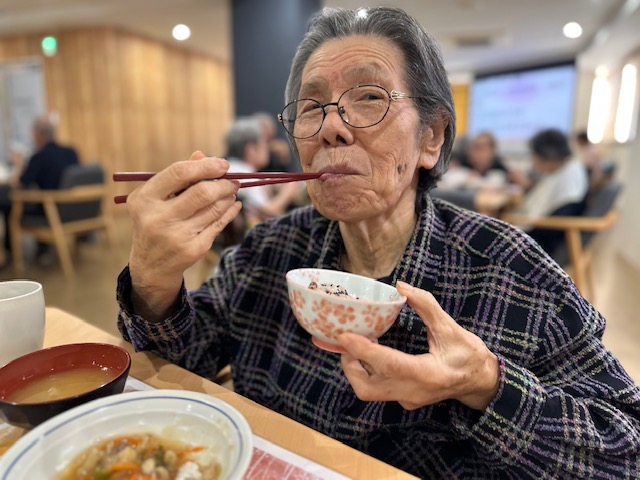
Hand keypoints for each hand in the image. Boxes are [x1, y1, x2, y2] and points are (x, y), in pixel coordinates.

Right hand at [127, 151, 241, 318]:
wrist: (150, 266)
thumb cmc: (154, 221)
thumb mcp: (156, 198)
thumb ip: (177, 176)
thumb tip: (203, 156)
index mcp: (145, 199)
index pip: (179, 173)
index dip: (205, 166)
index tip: (222, 164)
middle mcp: (159, 218)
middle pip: (202, 193)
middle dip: (223, 183)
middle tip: (232, 179)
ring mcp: (177, 236)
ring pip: (214, 209)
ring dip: (228, 197)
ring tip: (231, 191)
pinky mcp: (193, 249)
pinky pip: (218, 224)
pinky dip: (229, 212)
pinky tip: (233, 205)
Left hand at [338, 281, 499, 410]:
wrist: (481, 382)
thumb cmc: (469, 355)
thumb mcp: (451, 327)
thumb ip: (426, 305)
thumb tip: (401, 286)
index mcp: (430, 374)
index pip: (391, 365)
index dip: (365, 351)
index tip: (345, 336)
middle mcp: (415, 391)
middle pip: (369, 388)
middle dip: (350, 365)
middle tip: (346, 340)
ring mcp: (408, 399)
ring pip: (370, 391)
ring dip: (356, 368)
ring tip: (355, 344)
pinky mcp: (405, 399)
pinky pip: (378, 388)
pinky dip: (367, 371)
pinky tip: (369, 352)